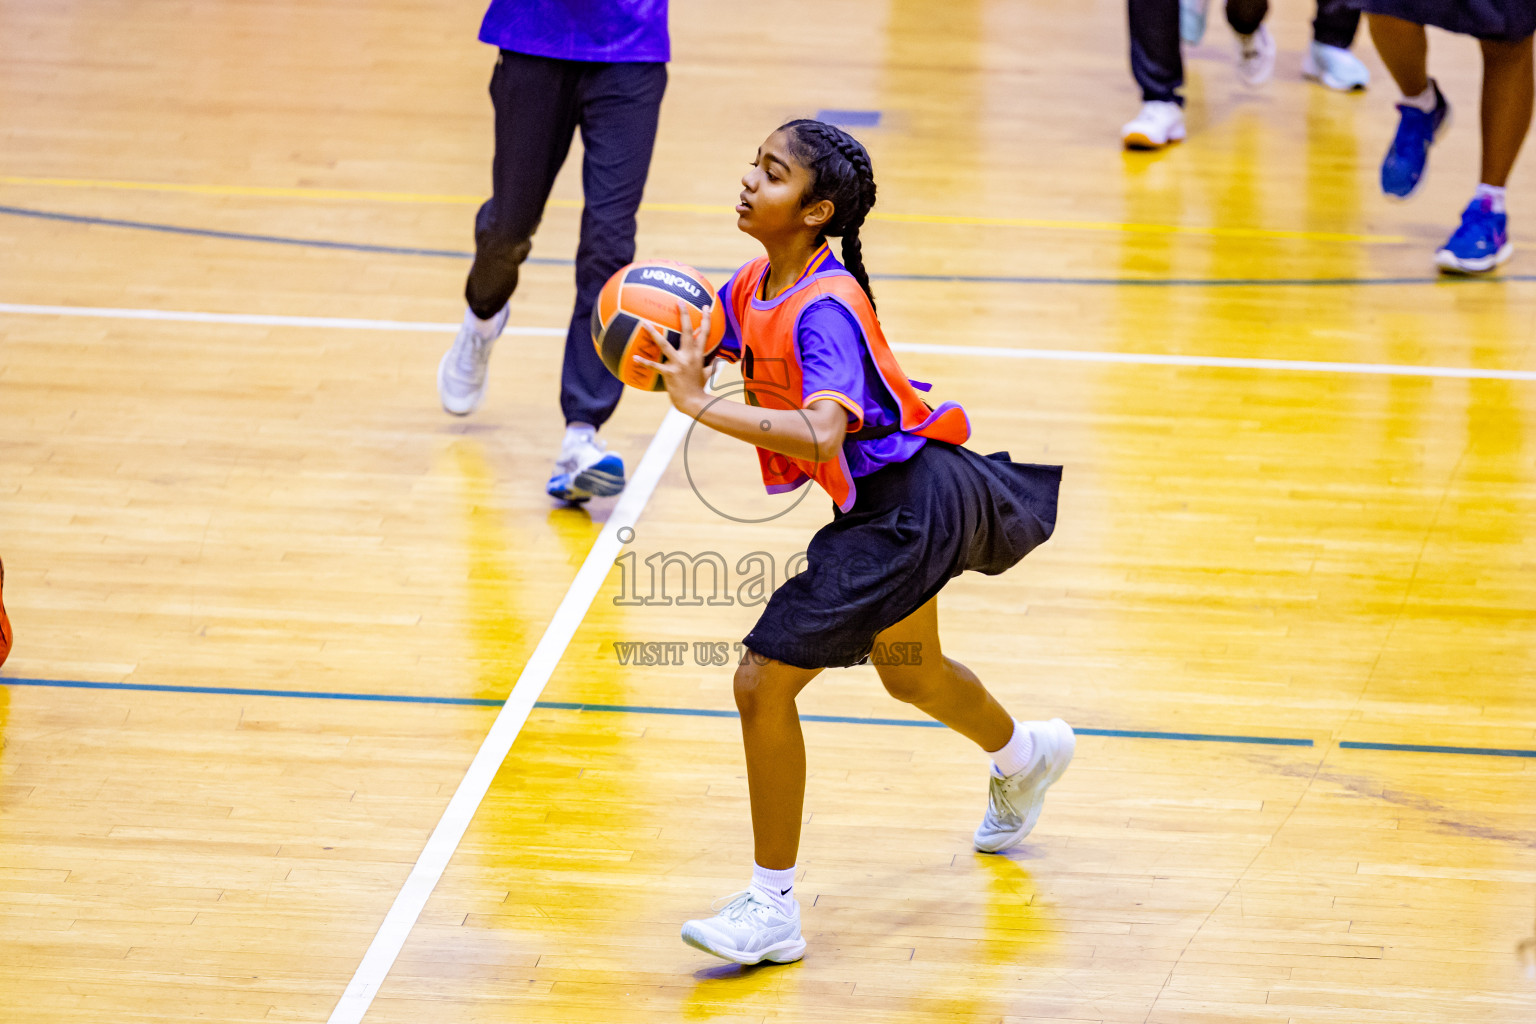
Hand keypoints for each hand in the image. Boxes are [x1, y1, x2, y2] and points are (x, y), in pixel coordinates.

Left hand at [634, 299, 710, 416]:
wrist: (694, 402)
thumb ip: (712, 366)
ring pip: (664, 345)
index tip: (705, 306)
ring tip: (644, 322)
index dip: (706, 319)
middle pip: (687, 331)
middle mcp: (689, 356)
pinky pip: (654, 366)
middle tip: (679, 301)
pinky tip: (634, 357)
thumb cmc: (700, 388)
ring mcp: (679, 363)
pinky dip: (644, 362)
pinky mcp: (669, 373)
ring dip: (654, 333)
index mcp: (699, 355)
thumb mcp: (708, 375)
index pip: (705, 333)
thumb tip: (718, 362)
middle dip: (684, 315)